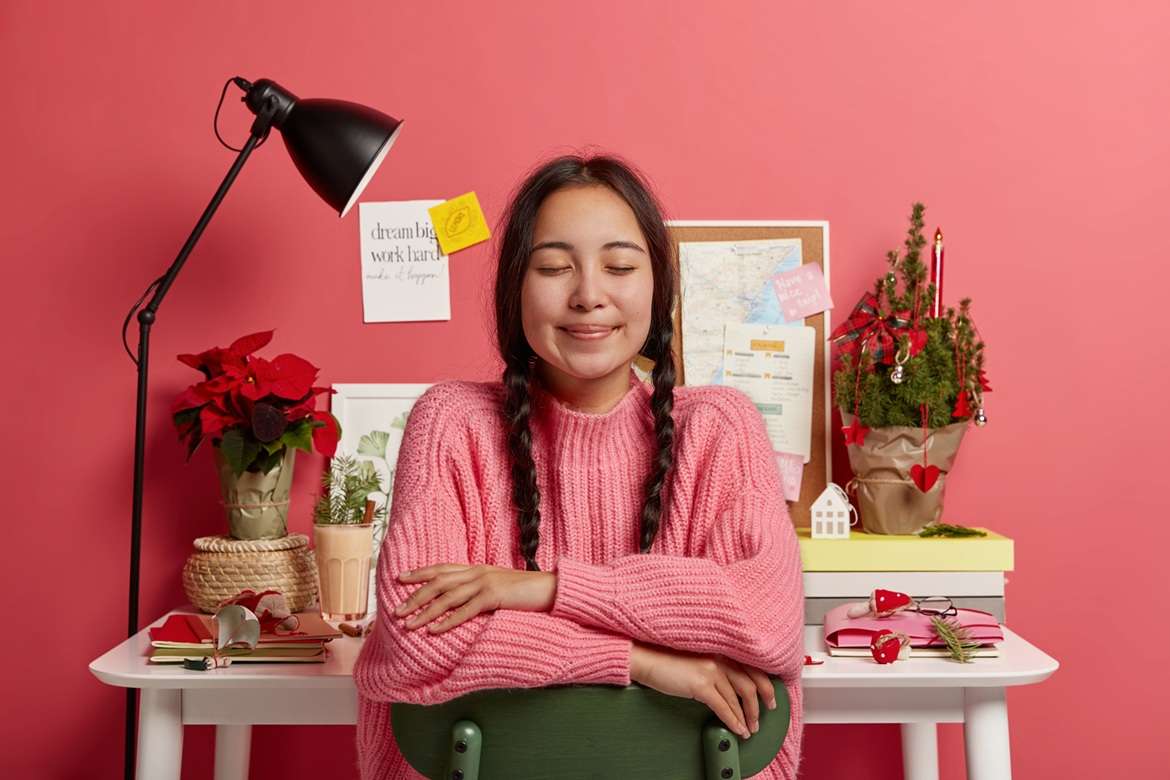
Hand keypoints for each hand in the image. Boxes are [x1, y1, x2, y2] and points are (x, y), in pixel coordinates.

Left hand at [393, 564, 556, 633]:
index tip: (400, 578)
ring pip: (447, 597)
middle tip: (397, 611)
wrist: (551, 589)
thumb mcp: (499, 588)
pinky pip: (466, 610)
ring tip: (409, 624)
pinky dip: (448, 621)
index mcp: (478, 569)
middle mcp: (478, 572)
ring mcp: (486, 582)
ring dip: (425, 611)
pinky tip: (434, 630)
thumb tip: (462, 602)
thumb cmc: (526, 593)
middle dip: (415, 596)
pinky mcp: (495, 596)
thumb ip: (480, 591)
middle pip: (439, 582)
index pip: (442, 568)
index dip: (420, 573)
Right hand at [629, 643, 776, 740]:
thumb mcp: (700, 660)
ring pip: (740, 697)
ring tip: (749, 728)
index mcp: (722, 650)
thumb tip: (733, 687)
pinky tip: (737, 729)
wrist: (648, 660)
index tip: (770, 697)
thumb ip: (718, 667)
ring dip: (748, 717)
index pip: (753, 667)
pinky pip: (724, 707)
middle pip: (751, 683)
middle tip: (764, 716)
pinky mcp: (701, 684)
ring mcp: (712, 670)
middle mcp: (721, 657)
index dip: (766, 684)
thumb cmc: (669, 660)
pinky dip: (734, 721)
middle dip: (760, 703)